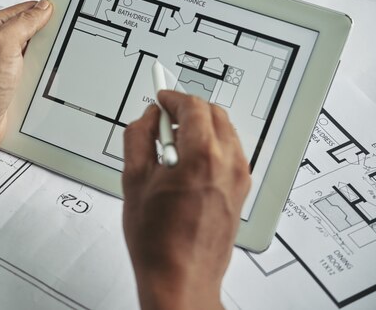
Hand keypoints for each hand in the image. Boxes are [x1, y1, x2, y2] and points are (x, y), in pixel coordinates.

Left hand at [0, 0, 52, 170]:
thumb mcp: (3, 44)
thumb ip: (24, 22)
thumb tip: (44, 7)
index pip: (28, 9)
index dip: (47, 12)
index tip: (65, 16)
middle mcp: (0, 44)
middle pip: (36, 33)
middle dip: (48, 40)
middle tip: (55, 47)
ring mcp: (7, 64)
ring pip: (38, 55)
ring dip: (46, 62)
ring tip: (47, 68)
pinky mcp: (14, 83)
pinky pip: (36, 75)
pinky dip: (43, 78)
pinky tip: (45, 82)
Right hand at [122, 91, 250, 309]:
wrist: (181, 278)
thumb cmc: (158, 242)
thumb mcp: (134, 181)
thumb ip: (138, 138)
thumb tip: (147, 119)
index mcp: (201, 156)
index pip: (193, 106)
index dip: (172, 97)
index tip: (160, 98)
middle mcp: (227, 163)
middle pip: (214, 113)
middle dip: (188, 109)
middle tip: (164, 119)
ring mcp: (239, 178)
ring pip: (224, 132)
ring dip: (201, 127)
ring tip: (173, 146)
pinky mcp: (241, 191)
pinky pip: (230, 153)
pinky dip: (211, 146)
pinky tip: (188, 165)